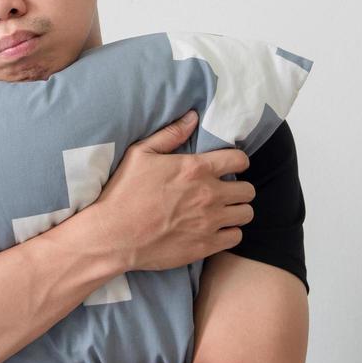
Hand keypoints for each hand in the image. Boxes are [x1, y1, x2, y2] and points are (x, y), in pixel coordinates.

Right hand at [90, 108, 254, 271]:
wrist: (114, 235)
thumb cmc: (124, 192)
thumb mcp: (140, 154)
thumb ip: (170, 134)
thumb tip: (192, 117)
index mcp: (196, 169)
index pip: (239, 161)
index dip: (238, 162)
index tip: (230, 167)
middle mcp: (209, 194)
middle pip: (248, 190)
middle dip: (239, 188)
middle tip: (225, 191)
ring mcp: (210, 222)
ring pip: (246, 214)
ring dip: (236, 211)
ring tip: (223, 211)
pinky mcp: (206, 245)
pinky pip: (235, 237)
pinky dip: (229, 232)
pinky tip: (216, 229)